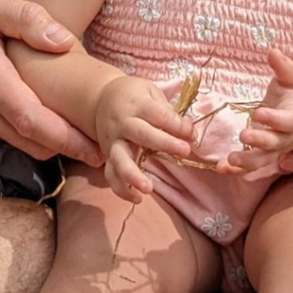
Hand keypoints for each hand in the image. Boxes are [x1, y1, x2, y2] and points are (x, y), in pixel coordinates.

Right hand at [0, 0, 97, 163]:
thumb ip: (28, 18)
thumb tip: (64, 41)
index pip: (31, 120)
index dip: (66, 139)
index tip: (97, 147)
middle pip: (30, 142)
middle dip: (67, 149)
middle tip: (103, 147)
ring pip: (17, 145)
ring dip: (48, 145)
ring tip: (81, 136)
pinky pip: (2, 139)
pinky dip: (27, 137)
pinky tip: (46, 123)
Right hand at [94, 74, 193, 202]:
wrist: (99, 98)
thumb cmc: (134, 96)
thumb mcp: (151, 93)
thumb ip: (168, 112)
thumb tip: (189, 132)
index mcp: (137, 104)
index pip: (159, 115)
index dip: (177, 124)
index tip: (192, 134)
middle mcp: (123, 123)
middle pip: (142, 134)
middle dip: (164, 143)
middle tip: (185, 151)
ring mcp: (113, 141)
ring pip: (119, 159)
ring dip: (133, 175)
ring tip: (148, 189)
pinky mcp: (107, 155)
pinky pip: (111, 175)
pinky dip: (121, 189)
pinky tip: (137, 199)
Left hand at [229, 47, 292, 174]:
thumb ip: (283, 66)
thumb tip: (272, 50)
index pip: (288, 121)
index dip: (275, 119)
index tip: (258, 113)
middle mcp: (288, 137)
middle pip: (275, 144)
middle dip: (259, 141)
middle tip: (243, 136)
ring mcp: (277, 150)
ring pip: (264, 160)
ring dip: (247, 162)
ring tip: (228, 161)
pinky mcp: (266, 156)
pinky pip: (253, 166)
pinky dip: (239, 170)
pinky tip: (222, 169)